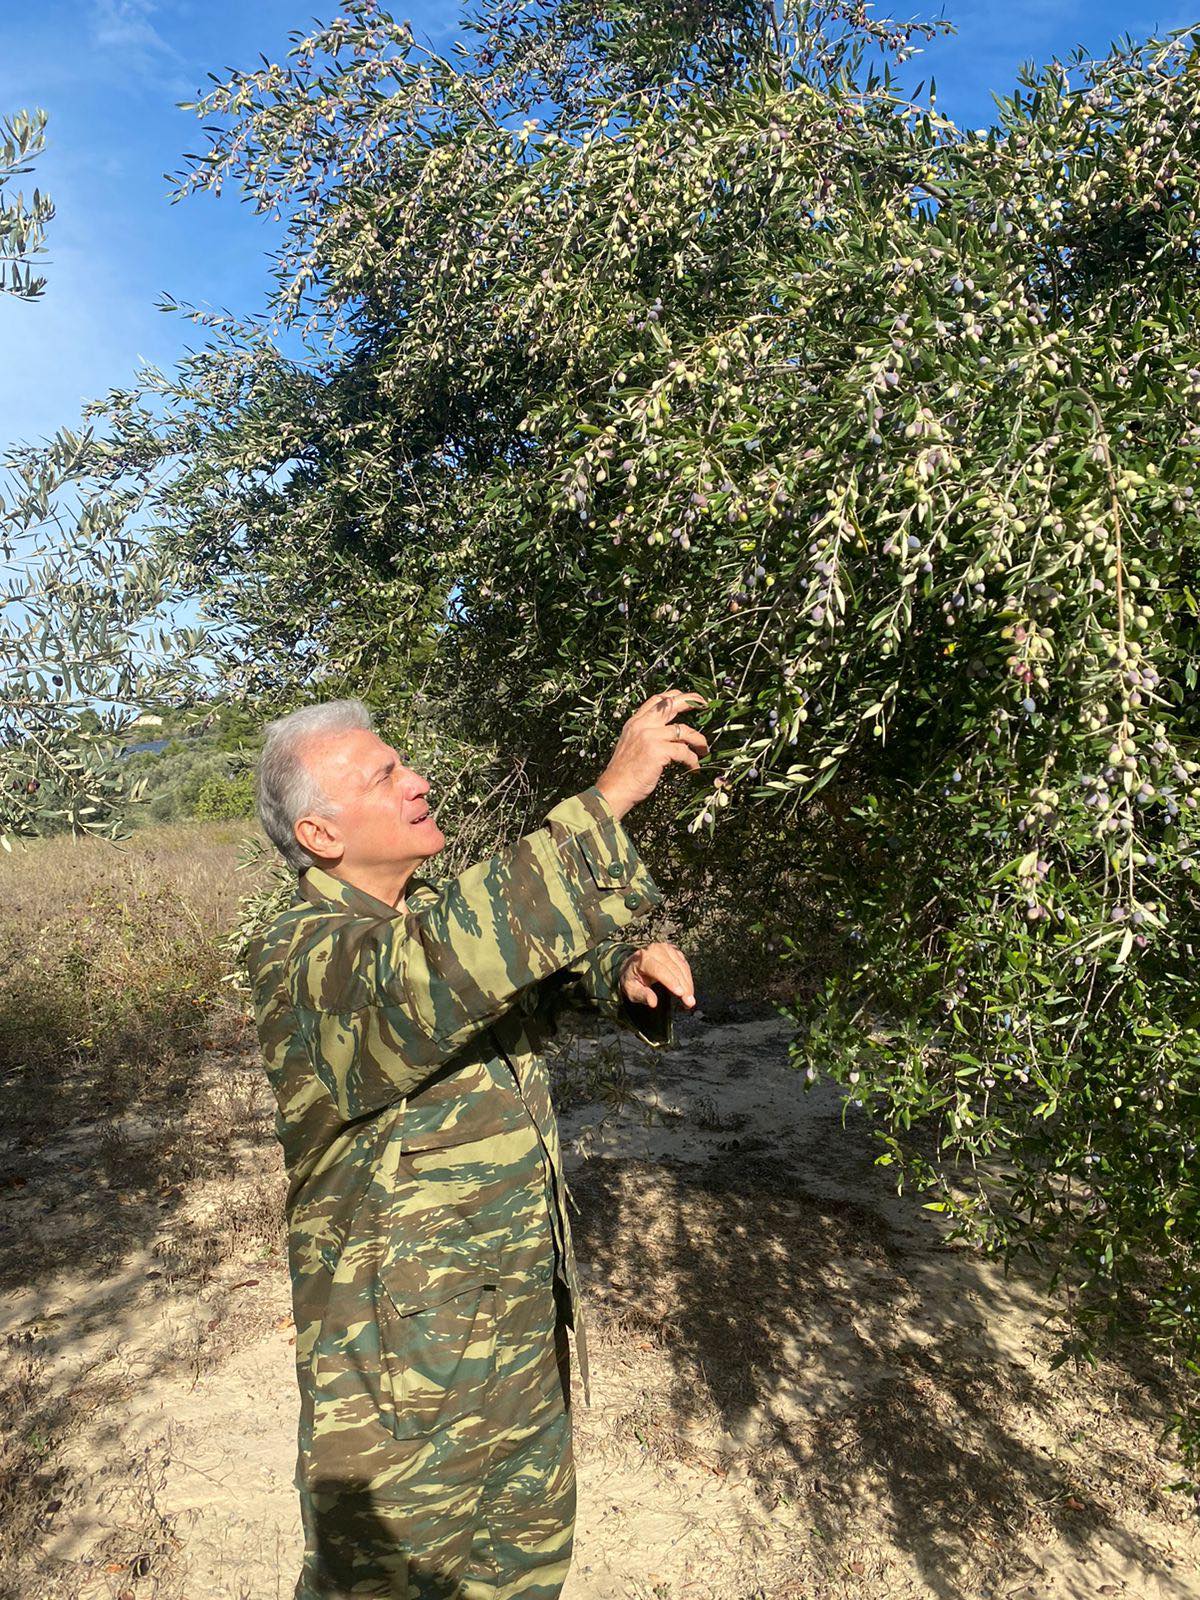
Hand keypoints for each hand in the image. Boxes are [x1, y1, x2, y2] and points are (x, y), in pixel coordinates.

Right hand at [595, 688, 709, 818]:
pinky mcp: (658, 751)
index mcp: (635, 722)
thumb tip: (672, 734)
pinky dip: (692, 760)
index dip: (675, 696)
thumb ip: (646, 734)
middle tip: (705, 705)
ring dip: (699, 740)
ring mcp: (650, 737)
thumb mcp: (632, 745)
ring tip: (704, 750)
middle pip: (672, 705)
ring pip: (685, 730)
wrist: (614, 789)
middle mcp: (642, 725)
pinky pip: (684, 751)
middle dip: (692, 701)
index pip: (657, 699)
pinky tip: (694, 768)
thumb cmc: (624, 773)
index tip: (689, 699)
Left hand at [618, 942, 695, 1010]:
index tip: (681, 993)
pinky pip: (684, 964)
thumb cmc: (631, 979)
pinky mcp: (673, 950)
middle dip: (684, 986)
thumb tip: (653, 1003)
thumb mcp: (631, 990)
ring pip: (682, 966)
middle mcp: (655, 950)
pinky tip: (688, 989)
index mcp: (643, 959)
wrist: (632, 965)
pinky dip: (688, 977)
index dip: (671, 981)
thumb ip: (642, 995)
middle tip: (689, 1002)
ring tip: (690, 999)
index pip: (659, 970)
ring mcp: (665, 948)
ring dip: (688, 983)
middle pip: (673, 968)